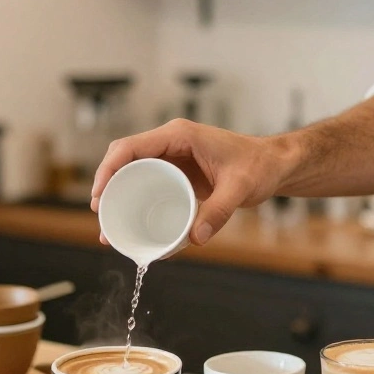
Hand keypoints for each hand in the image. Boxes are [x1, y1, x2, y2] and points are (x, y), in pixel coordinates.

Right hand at [90, 119, 294, 244]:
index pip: (130, 147)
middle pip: (124, 160)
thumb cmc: (258, 166)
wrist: (273, 165)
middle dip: (106, 185)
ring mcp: (171, 158)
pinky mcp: (176, 173)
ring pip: (132, 172)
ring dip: (117, 195)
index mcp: (178, 136)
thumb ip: (219, 210)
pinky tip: (130, 222)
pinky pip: (147, 183)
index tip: (100, 195)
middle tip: (101, 214)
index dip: (108, 170)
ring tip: (109, 226)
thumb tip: (196, 238)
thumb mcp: (240, 188)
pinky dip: (134, 200)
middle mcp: (170, 143)